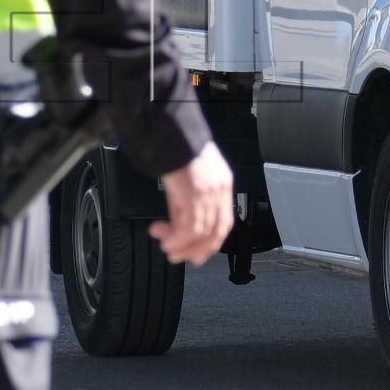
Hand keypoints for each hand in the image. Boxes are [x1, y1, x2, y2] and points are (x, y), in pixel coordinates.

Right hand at [152, 144, 235, 266]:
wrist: (173, 132)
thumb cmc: (178, 151)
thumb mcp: (187, 180)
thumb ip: (184, 203)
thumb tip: (176, 225)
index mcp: (223, 185)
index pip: (224, 223)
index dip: (212, 243)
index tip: (198, 254)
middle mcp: (221, 190)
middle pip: (217, 232)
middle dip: (198, 250)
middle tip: (180, 257)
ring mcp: (210, 192)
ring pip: (201, 232)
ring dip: (182, 245)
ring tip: (167, 247)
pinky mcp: (196, 193)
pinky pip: (189, 226)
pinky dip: (177, 238)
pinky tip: (165, 238)